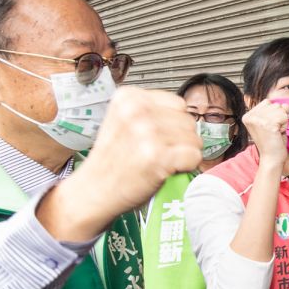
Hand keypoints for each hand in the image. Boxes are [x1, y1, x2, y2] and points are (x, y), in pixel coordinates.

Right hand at [39, 86, 201, 240]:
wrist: (93, 191)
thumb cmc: (111, 161)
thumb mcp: (124, 122)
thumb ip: (151, 113)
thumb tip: (188, 119)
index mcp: (129, 97)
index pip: (178, 104)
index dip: (174, 124)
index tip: (160, 137)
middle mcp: (138, 110)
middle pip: (188, 121)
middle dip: (182, 140)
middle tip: (160, 153)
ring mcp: (148, 132)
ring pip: (194, 139)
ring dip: (185, 154)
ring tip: (161, 162)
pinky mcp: (158, 156)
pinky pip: (194, 156)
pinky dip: (187, 167)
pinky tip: (167, 170)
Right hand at [243, 99, 288, 165]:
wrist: (271, 159)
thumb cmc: (272, 142)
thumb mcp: (270, 122)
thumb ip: (276, 111)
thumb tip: (286, 104)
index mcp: (248, 115)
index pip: (267, 102)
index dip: (273, 113)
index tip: (269, 127)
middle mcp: (251, 116)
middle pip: (275, 105)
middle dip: (279, 117)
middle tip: (273, 131)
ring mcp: (258, 120)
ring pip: (280, 109)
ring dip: (283, 122)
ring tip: (276, 132)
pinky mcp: (268, 124)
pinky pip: (284, 117)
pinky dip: (285, 126)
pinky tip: (278, 134)